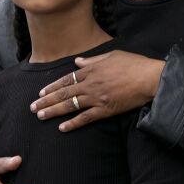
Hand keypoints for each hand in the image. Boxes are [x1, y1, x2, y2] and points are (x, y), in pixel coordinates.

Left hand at [29, 49, 165, 131]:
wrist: (150, 77)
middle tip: (33, 107)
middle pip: (64, 93)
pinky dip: (73, 123)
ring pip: (70, 105)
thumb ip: (92, 60)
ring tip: (40, 116)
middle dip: (46, 100)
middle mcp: (90, 84)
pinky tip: (62, 128)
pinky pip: (86, 118)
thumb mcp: (111, 55)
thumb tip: (77, 62)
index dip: (52, 86)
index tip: (41, 92)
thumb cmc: (133, 64)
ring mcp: (97, 98)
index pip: (66, 79)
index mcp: (91, 70)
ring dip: (53, 111)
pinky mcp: (106, 110)